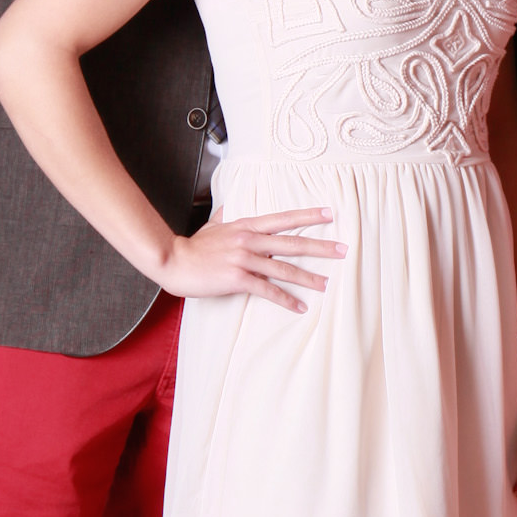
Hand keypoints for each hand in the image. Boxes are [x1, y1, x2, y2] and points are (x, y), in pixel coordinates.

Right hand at [158, 208, 341, 310]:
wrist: (173, 260)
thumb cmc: (192, 246)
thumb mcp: (211, 227)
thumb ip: (222, 218)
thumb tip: (225, 210)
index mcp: (246, 226)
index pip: (284, 219)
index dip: (308, 216)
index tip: (330, 214)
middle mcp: (249, 240)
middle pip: (292, 243)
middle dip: (320, 247)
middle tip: (343, 250)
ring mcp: (244, 259)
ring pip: (284, 269)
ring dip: (308, 278)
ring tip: (326, 284)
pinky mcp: (238, 279)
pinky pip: (268, 290)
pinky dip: (286, 299)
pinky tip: (299, 306)